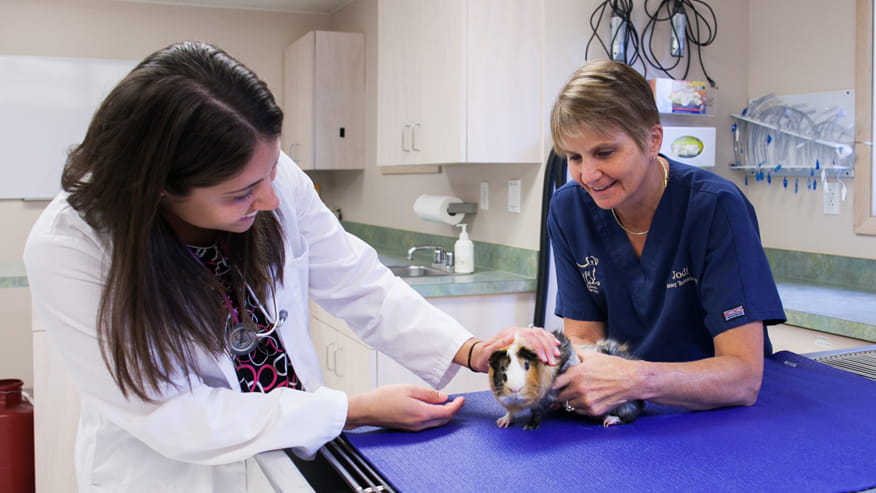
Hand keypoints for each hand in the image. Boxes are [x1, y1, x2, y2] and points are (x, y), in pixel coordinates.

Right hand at [345, 384, 464, 430]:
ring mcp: (413, 428)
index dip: (457, 406)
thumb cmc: (384, 398)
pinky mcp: (408, 428)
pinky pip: (427, 424)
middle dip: (453, 410)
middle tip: (457, 400)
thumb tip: (443, 397)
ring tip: (446, 402)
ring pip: (436, 423)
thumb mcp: (409, 389)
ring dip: (443, 414)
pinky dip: (434, 416)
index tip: (462, 399)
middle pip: (443, 420)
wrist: (367, 409)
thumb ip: (428, 394)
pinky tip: (432, 408)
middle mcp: (419, 424)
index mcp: (421, 414)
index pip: (447, 412)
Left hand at [470, 326, 561, 371]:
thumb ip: (497, 346)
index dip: (537, 347)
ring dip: (550, 344)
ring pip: (540, 334)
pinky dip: (548, 340)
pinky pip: (539, 336)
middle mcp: (516, 332)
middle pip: (536, 335)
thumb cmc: (482, 357)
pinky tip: (555, 345)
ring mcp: (520, 335)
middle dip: (547, 348)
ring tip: (556, 355)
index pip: (528, 336)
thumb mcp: (487, 353)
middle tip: (552, 361)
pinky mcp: (523, 340)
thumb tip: (510, 338)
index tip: (543, 358)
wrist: (478, 355)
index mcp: (509, 334)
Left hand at [553, 349, 638, 416]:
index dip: (551, 384)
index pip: (553, 384)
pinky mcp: (594, 411)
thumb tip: (562, 350)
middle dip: (559, 393)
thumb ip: (574, 354)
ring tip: (578, 393)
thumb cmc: (612, 366)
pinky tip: (587, 398)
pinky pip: (579, 411)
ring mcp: (586, 401)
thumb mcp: (592, 355)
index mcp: (576, 374)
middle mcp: (579, 389)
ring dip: (570, 400)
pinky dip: (580, 406)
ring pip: (568, 405)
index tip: (551, 384)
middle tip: (563, 389)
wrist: (631, 380)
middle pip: (558, 396)